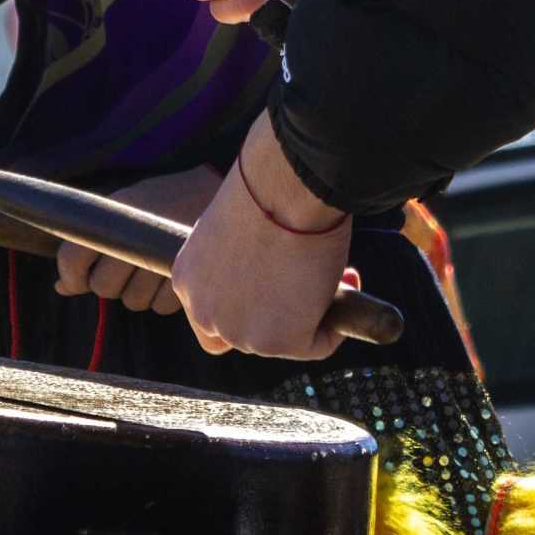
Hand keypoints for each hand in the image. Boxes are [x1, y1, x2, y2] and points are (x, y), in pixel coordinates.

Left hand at [56, 165, 224, 315]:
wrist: (211, 193)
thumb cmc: (160, 202)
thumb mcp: (122, 210)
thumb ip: (88, 246)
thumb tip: (61, 288)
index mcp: (114, 215)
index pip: (73, 258)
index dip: (70, 276)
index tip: (76, 280)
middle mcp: (133, 237)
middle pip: (103, 287)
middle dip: (110, 282)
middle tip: (126, 264)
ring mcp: (159, 259)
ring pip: (132, 301)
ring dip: (137, 291)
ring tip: (150, 265)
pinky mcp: (185, 278)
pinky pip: (159, 308)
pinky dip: (161, 297)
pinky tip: (168, 273)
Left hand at [171, 114, 352, 358]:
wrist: (281, 190)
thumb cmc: (263, 193)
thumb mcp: (233, 234)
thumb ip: (241, 266)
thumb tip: (278, 279)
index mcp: (188, 282)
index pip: (213, 319)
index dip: (250, 308)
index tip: (277, 287)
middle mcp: (205, 313)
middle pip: (248, 335)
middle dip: (284, 310)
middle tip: (309, 277)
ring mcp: (240, 333)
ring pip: (284, 340)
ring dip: (310, 314)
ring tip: (327, 270)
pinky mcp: (278, 342)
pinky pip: (317, 344)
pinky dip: (334, 324)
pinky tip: (345, 285)